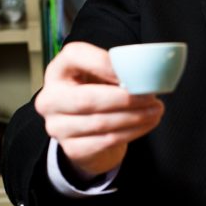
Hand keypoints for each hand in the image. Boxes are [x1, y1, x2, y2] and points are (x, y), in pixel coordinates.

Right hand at [34, 41, 164, 176]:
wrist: (87, 133)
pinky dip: (132, 132)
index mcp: (58, 71)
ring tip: (156, 110)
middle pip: (88, 98)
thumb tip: (143, 76)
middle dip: (125, 99)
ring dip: (135, 117)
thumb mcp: (100, 76)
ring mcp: (57, 126)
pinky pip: (107, 141)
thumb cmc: (96, 94)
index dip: (103, 62)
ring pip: (101, 123)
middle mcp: (50, 99)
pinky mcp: (72, 148)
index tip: (132, 69)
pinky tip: (147, 124)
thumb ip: (115, 70)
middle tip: (151, 97)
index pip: (74, 56)